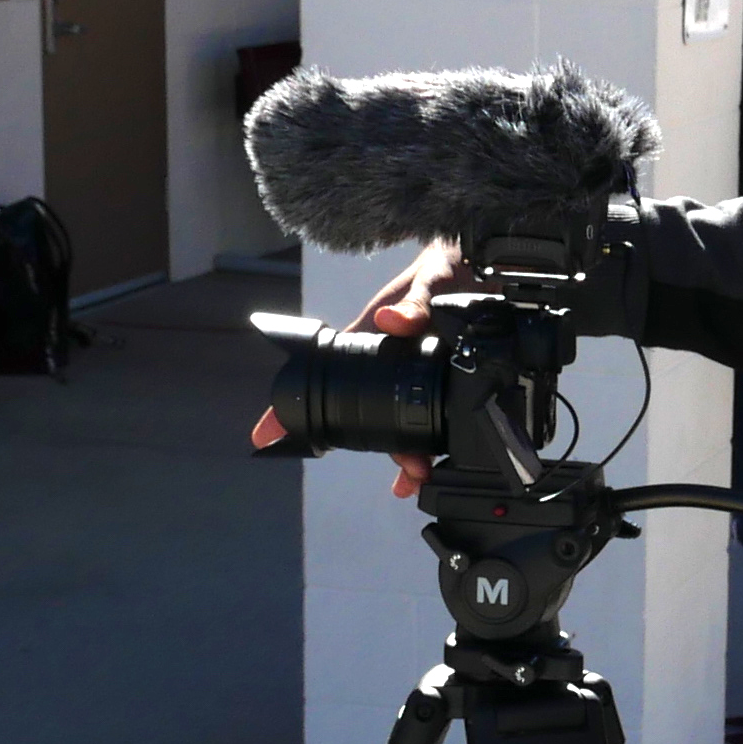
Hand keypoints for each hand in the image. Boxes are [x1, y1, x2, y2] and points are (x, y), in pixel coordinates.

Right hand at [248, 237, 473, 495]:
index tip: (266, 435)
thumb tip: (391, 322)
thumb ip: (414, 303)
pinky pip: (429, 419)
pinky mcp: (436, 380)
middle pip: (366, 414)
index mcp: (369, 340)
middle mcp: (385, 363)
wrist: (475, 266)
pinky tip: (432, 466)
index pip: (322, 374)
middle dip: (373, 449)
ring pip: (397, 423)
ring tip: (416, 476)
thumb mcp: (429, 283)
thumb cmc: (441, 270)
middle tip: (402, 475)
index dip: (289, 408)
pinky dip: (429, 445)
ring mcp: (410, 374)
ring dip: (405, 454)